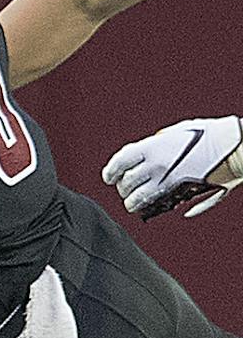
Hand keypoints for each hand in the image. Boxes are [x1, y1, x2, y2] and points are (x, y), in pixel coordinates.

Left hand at [103, 115, 242, 219]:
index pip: (121, 161)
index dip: (111, 171)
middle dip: (122, 188)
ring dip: (132, 202)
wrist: (238, 147)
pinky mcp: (184, 191)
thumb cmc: (212, 134)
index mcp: (154, 146)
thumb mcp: (180, 131)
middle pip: (128, 182)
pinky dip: (152, 206)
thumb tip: (150, 147)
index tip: (108, 178)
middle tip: (123, 190)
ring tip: (131, 204)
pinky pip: (161, 203)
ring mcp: (170, 179)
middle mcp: (157, 163)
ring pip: (140, 197)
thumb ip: (161, 140)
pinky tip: (150, 207)